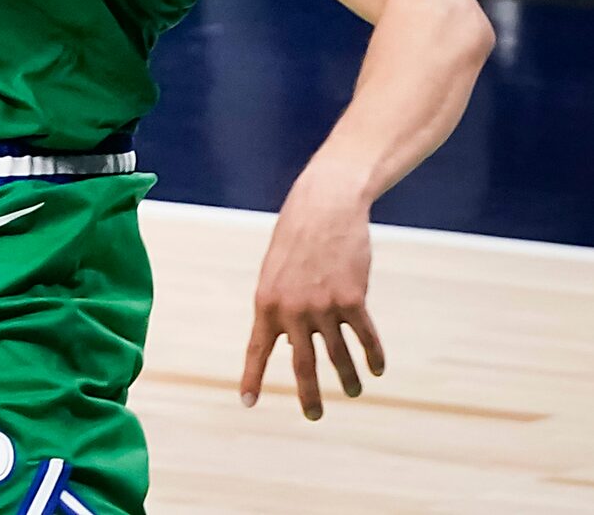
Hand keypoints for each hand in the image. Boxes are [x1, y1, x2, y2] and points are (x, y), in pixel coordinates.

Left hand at [241, 173, 384, 418]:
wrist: (325, 206)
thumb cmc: (297, 236)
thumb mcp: (276, 271)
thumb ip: (280, 307)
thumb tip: (291, 345)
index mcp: (266, 301)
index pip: (257, 349)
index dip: (252, 377)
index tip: (247, 403)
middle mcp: (292, 309)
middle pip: (302, 365)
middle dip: (309, 395)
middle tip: (314, 416)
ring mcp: (322, 306)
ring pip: (338, 357)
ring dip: (347, 379)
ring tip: (352, 391)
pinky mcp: (352, 300)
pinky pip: (365, 338)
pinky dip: (372, 356)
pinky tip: (376, 368)